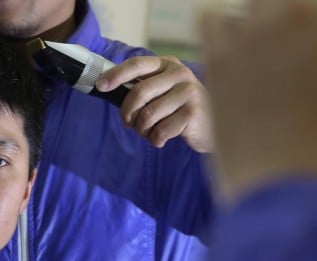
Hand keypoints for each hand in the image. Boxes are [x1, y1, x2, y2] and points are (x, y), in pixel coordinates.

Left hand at [96, 55, 213, 152]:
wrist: (215, 125)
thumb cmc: (181, 109)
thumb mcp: (164, 92)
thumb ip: (143, 89)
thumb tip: (109, 90)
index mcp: (168, 64)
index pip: (137, 64)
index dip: (116, 75)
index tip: (100, 86)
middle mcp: (179, 74)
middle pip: (138, 93)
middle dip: (127, 113)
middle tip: (129, 124)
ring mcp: (188, 92)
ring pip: (148, 115)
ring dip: (142, 130)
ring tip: (148, 132)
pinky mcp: (193, 113)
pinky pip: (160, 131)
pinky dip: (155, 140)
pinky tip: (161, 139)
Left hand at [199, 0, 316, 201]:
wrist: (290, 194)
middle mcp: (308, 10)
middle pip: (301, 0)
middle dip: (305, 25)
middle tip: (300, 59)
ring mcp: (260, 30)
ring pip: (258, 4)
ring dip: (265, 26)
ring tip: (268, 60)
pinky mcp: (220, 55)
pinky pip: (211, 20)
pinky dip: (221, 35)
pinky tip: (231, 58)